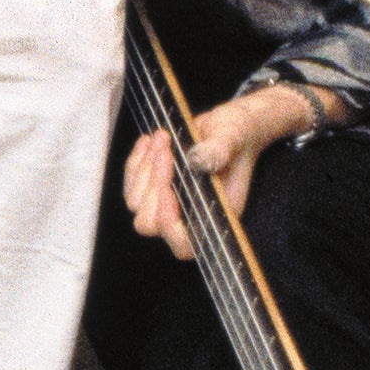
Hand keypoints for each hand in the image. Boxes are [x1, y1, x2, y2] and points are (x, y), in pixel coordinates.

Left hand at [118, 84, 320, 256]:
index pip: (182, 242)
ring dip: (143, 168)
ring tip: (162, 137)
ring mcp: (170, 204)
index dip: (168, 220)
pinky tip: (149, 141)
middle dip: (153, 183)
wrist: (230, 126)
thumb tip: (197, 162)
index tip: (168, 186)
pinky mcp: (154, 190)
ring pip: (135, 203)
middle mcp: (189, 216)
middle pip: (149, 223)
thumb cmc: (238, 136)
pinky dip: (136, 162)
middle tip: (166, 149)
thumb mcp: (232, 137)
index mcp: (214, 215)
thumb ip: (218, 150)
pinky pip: (131, 186)